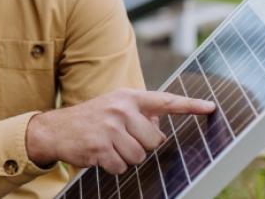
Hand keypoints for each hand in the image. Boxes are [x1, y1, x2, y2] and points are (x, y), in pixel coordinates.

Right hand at [25, 88, 214, 173]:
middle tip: (120, 139)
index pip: (165, 101)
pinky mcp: (100, 147)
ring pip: (139, 156)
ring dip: (125, 157)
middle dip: (141, 146)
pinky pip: (121, 167)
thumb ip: (138, 114)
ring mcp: (110, 128)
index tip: (210, 107)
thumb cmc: (90, 120)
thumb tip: (159, 129)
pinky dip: (112, 166)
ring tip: (108, 146)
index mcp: (127, 97)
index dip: (189, 105)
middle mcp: (121, 109)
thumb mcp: (113, 107)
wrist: (54, 129)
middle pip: (154, 141)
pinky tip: (100, 155)